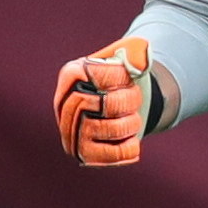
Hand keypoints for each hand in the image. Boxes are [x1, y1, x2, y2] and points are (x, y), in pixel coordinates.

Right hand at [54, 37, 152, 166]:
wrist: (124, 110)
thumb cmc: (123, 80)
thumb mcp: (128, 58)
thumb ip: (135, 52)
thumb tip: (142, 59)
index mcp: (71, 74)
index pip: (95, 74)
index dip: (119, 77)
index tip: (128, 78)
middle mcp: (64, 105)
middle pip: (105, 103)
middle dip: (129, 100)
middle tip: (134, 99)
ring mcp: (71, 133)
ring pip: (110, 129)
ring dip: (132, 123)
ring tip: (132, 119)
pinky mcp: (84, 155)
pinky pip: (112, 154)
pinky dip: (130, 146)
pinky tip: (131, 139)